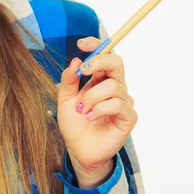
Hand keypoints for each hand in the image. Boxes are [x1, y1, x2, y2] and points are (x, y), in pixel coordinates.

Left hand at [57, 37, 137, 183]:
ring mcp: (123, 101)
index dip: (97, 45)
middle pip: (116, 62)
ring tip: (83, 110)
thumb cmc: (74, 123)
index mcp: (100, 79)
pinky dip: (100, 109)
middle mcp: (114, 86)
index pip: (105, 55)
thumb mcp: (65, 98)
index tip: (81, 44)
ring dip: (92, 97)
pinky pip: (117, 104)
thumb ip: (69, 79)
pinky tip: (90, 117)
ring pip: (112, 86)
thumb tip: (75, 61)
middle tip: (84, 70)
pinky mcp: (128, 117)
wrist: (78, 149)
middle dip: (99, 61)